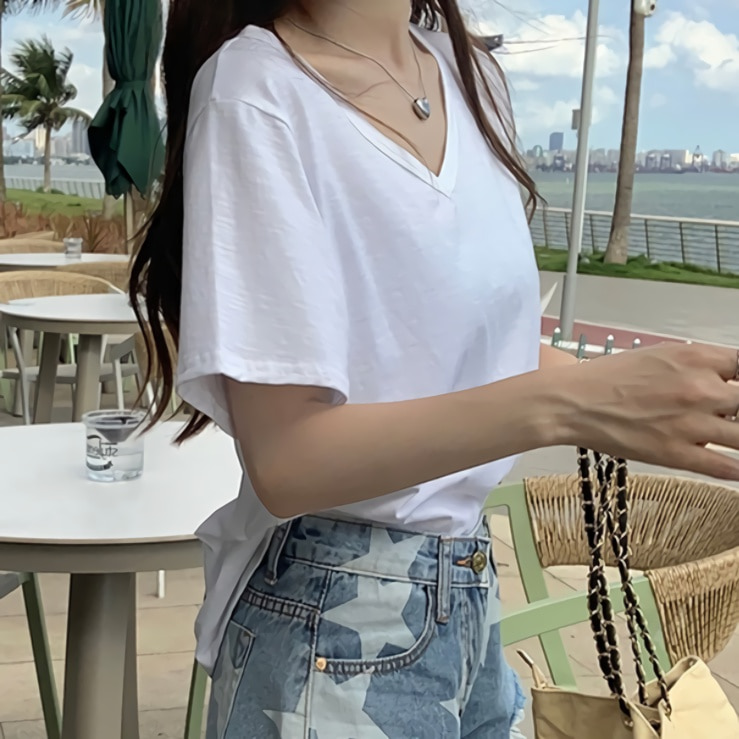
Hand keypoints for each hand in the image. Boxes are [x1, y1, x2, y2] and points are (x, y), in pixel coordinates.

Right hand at [559, 343, 738, 479]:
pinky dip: (737, 469)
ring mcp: (691, 423)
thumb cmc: (608, 379)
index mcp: (695, 358)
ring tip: (730, 435)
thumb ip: (698, 365)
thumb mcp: (659, 355)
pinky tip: (737, 467)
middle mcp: (699, 389)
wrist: (572, 403)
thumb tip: (726, 379)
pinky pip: (725, 467)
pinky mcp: (677, 453)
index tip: (736, 388)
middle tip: (729, 415)